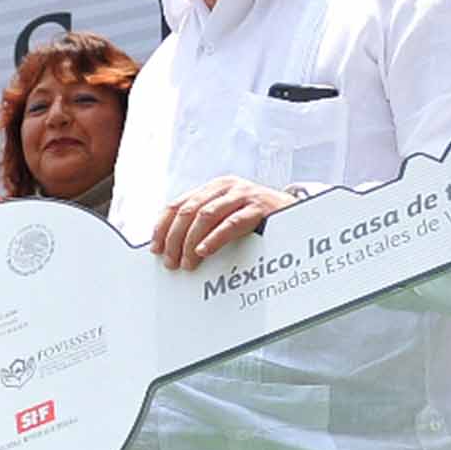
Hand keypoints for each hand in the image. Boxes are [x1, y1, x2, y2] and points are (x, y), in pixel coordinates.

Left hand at [151, 176, 296, 271]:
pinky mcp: (259, 207)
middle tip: (171, 262)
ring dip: (191, 242)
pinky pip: (231, 223)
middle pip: (188, 211)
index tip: (156, 248)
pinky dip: (214, 239)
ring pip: (205, 216)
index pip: (177, 205)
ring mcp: (242, 195)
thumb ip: (203, 223)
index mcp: (212, 187)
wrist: (294, 213)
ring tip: (187, 262)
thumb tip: (173, 246)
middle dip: (175, 239)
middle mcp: (225, 187)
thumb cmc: (256, 218)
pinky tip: (204, 251)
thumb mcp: (226, 215)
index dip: (162, 227)